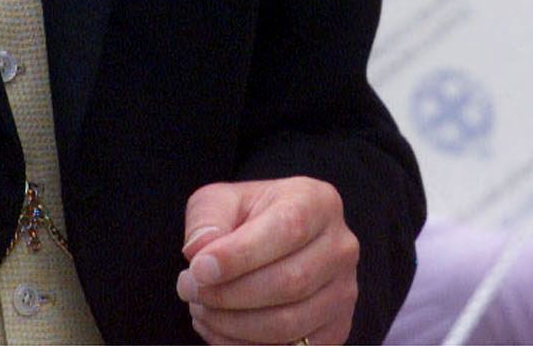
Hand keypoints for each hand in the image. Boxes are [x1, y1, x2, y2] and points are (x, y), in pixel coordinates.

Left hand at [176, 177, 358, 345]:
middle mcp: (341, 248)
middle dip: (229, 294)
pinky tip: (219, 329)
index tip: (198, 269)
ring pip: (287, 324)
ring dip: (231, 324)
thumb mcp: (222, 202)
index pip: (288, 228)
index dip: (241, 254)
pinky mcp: (336, 330)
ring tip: (200, 308)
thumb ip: (208, 219)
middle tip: (189, 289)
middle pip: (289, 282)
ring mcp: (343, 293)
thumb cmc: (248, 220)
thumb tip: (200, 252)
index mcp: (319, 203)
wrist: (274, 244)